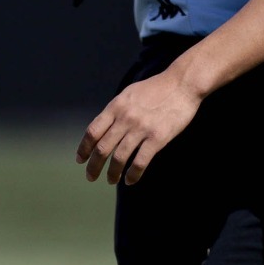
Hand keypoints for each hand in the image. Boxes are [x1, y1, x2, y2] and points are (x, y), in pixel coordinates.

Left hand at [77, 66, 203, 184]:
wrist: (183, 83)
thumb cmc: (156, 89)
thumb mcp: (129, 94)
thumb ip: (115, 111)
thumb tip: (103, 128)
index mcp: (115, 107)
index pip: (92, 132)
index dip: (84, 148)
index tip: (80, 160)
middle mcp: (125, 118)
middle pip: (102, 148)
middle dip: (94, 166)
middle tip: (91, 177)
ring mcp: (141, 128)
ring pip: (119, 157)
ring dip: (112, 173)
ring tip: (111, 180)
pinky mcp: (158, 138)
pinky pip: (140, 162)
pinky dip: (132, 174)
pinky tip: (130, 180)